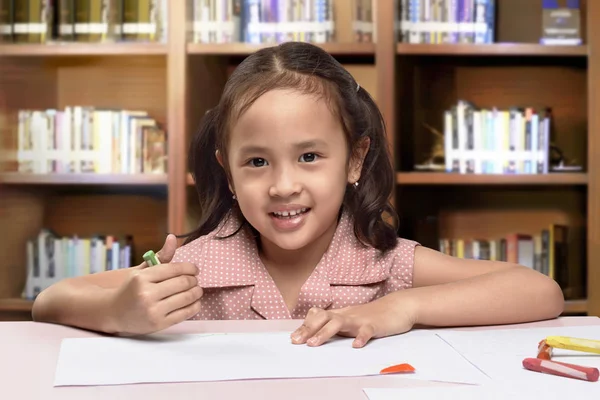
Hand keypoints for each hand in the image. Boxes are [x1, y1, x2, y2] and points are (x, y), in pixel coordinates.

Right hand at [109, 234, 201, 335]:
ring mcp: (153, 311)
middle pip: (183, 283)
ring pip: (186, 298)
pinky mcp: (158, 324)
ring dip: (197, 292)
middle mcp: (147, 294)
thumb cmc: (131, 289)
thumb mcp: (142, 270)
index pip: (175, 269)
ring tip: (197, 290)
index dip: (190, 268)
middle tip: (195, 280)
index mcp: (142, 278)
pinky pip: (184, 314)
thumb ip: (160, 256)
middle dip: (194, 280)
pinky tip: (195, 302)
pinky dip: (194, 306)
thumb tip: (172, 238)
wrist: (113, 313)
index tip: (195, 269)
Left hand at [290, 293, 417, 347]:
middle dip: (308, 329)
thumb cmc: (374, 314)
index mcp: (341, 313)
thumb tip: (318, 330)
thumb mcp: (352, 317)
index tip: (293, 338)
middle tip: (296, 341)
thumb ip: (337, 323)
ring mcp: (361, 319)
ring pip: (339, 323)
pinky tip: (355, 346)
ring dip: (325, 333)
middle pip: (324, 318)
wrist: (399, 306)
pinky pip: (366, 331)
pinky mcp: (375, 325)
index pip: (319, 316)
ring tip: (313, 344)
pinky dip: (361, 337)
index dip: (305, 326)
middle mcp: (347, 314)